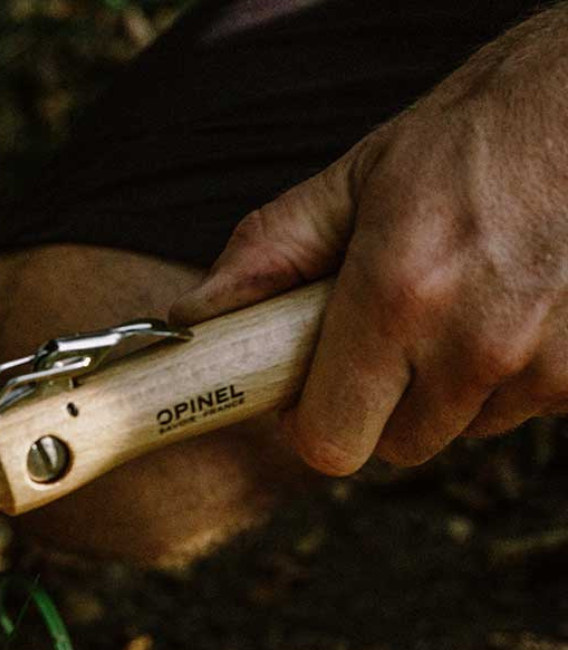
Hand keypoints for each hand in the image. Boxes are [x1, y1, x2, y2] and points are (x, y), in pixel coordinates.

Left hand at [170, 8, 567, 475]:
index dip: (315, 425)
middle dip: (383, 405)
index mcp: (397, 296)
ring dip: (453, 386)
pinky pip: (526, 405)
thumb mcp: (361, 175)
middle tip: (393, 336)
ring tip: (468, 301)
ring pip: (465, 427)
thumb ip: (270, 254)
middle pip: (398, 446)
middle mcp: (474, 343)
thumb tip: (191, 317)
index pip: (330, 442)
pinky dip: (514, 372)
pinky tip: (518, 304)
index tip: (316, 395)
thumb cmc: (482, 129)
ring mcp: (546, 362)